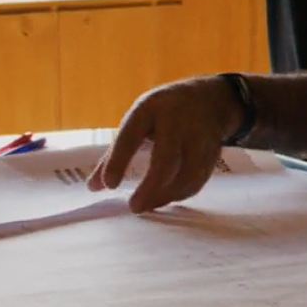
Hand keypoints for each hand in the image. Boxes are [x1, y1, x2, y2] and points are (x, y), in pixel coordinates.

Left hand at [86, 75, 245, 212]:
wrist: (211, 99)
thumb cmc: (164, 112)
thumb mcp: (138, 120)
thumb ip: (115, 153)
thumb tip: (93, 187)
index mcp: (151, 108)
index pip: (131, 135)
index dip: (119, 161)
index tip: (109, 185)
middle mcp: (178, 120)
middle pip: (167, 158)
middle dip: (151, 186)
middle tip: (134, 207)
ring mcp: (199, 136)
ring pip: (187, 173)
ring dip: (166, 195)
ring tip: (147, 206)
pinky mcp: (213, 153)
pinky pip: (198, 179)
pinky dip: (180, 194)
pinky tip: (165, 199)